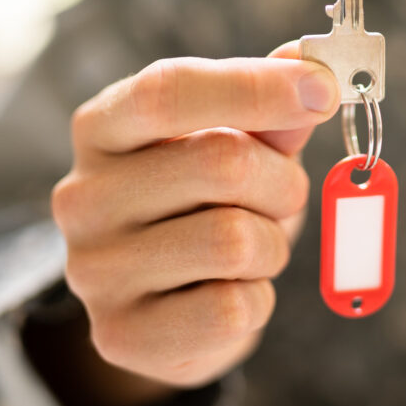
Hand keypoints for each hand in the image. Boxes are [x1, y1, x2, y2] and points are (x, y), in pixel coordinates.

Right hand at [51, 42, 339, 387]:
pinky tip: (227, 292)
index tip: (323, 88)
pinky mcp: (120, 335)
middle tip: (280, 193)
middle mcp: (82, 196)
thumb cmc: (201, 202)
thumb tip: (313, 69)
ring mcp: (93, 270)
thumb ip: (268, 109)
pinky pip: (231, 310)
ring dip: (271, 245)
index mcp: (101, 128)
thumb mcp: (233, 142)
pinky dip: (256, 299)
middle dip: (281, 180)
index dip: (255, 86)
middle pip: (222, 163)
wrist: (166, 302)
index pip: (168, 90)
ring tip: (249, 246)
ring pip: (235, 241)